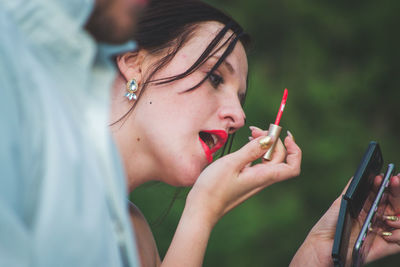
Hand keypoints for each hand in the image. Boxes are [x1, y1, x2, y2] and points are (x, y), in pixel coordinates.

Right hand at [186, 126, 300, 226]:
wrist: (201, 209)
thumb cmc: (213, 188)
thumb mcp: (231, 164)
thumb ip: (251, 150)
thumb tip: (269, 139)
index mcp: (263, 176)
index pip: (292, 166)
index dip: (294, 150)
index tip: (284, 135)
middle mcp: (261, 179)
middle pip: (280, 159)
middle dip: (273, 140)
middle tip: (256, 129)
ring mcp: (253, 181)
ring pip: (268, 160)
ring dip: (264, 145)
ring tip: (251, 134)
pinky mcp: (244, 180)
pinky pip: (257, 164)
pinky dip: (255, 152)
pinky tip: (245, 146)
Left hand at [290, 173, 399, 266]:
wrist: (324, 246)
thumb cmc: (330, 224)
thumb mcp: (341, 202)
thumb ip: (352, 188)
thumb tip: (361, 173)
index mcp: (370, 205)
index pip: (386, 193)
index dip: (391, 185)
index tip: (390, 177)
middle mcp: (379, 217)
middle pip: (397, 204)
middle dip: (399, 193)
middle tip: (396, 181)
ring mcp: (383, 230)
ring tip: (388, 218)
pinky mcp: (385, 246)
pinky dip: (399, 235)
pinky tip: (389, 233)